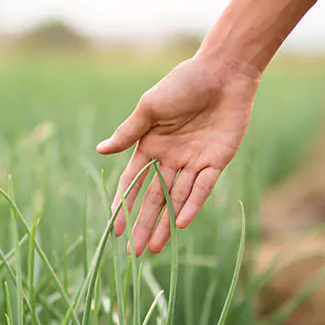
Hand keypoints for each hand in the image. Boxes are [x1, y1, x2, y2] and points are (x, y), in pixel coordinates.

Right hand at [97, 56, 259, 255]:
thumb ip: (128, 133)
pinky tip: (181, 224)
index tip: (114, 229)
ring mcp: (192, 162)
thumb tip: (100, 151)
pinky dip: (191, 205)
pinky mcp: (215, 162)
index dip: (123, 206)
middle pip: (153, 199)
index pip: (132, 183)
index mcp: (149, 146)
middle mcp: (169, 159)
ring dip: (165, 223)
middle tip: (133, 252)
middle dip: (142, 224)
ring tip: (153, 248)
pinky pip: (202, 188)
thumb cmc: (183, 83)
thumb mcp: (149, 107)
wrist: (223, 71)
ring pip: (176, 199)